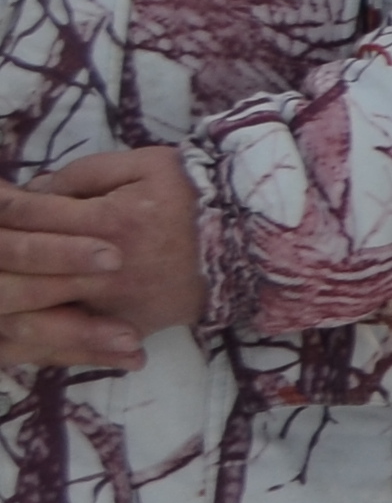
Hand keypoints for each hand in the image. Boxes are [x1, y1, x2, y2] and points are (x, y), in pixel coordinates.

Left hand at [0, 145, 201, 369]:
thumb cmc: (198, 197)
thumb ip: (84, 174)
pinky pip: (74, 337)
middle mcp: (109, 269)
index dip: (2, 207)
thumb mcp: (146, 165)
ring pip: (40, 310)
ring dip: (11, 299)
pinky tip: (22, 321)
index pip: (30, 214)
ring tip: (2, 290)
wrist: (255, 246)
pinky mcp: (129, 328)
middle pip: (24, 269)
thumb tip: (35, 192)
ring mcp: (118, 304)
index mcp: (110, 222)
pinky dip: (42, 331)